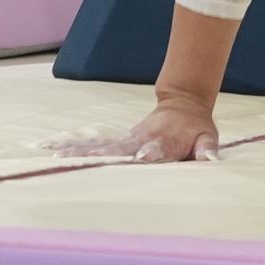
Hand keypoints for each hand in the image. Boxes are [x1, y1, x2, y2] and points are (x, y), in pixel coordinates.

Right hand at [51, 96, 219, 162]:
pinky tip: (53, 150)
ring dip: (83, 152)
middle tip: (91, 161)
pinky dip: (74, 147)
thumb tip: (211, 160)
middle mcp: (142, 139)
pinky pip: (94, 144)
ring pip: (103, 146)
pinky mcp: (119, 141)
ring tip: (59, 156)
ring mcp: (128, 139)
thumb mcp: (207, 137)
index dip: (149, 153)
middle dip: (109, 155)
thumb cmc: (196, 128)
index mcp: (164, 141)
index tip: (140, 158)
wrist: (182, 104)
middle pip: (123, 148)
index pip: (156, 149)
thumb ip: (207, 149)